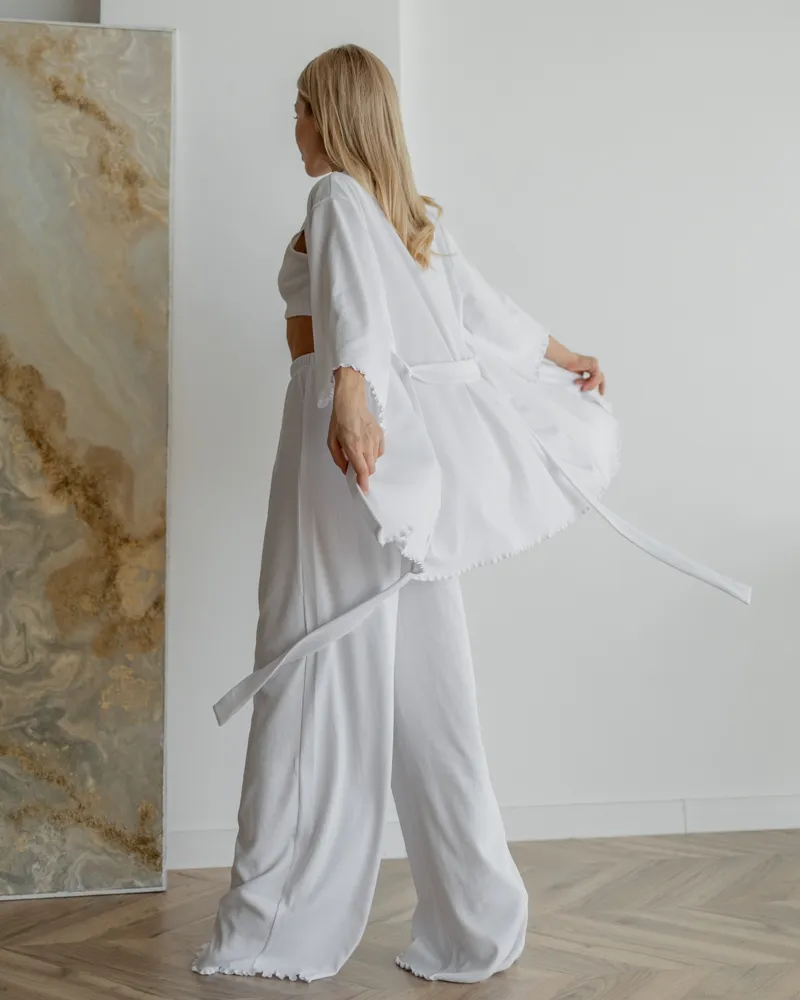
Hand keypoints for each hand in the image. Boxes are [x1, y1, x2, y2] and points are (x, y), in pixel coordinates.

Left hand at [328, 367, 384, 492]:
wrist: (351, 401)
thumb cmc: (339, 420)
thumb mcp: (331, 440)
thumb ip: (338, 458)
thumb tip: (346, 469)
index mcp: (353, 447)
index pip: (362, 470)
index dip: (363, 482)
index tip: (364, 490)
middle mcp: (366, 445)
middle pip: (370, 468)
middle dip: (364, 473)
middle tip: (355, 468)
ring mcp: (375, 439)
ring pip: (375, 460)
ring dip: (367, 463)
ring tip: (359, 453)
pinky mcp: (380, 434)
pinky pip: (380, 451)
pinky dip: (374, 454)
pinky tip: (366, 447)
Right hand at [563, 353, 605, 395]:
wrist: (564, 360)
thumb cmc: (567, 367)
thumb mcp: (578, 377)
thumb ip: (584, 381)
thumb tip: (586, 389)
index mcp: (590, 366)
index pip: (598, 376)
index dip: (601, 385)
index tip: (601, 393)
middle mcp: (593, 363)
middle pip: (600, 377)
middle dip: (597, 386)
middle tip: (593, 393)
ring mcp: (594, 363)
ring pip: (598, 378)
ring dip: (590, 385)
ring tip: (582, 388)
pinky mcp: (593, 364)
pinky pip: (595, 377)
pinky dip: (590, 383)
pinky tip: (584, 385)